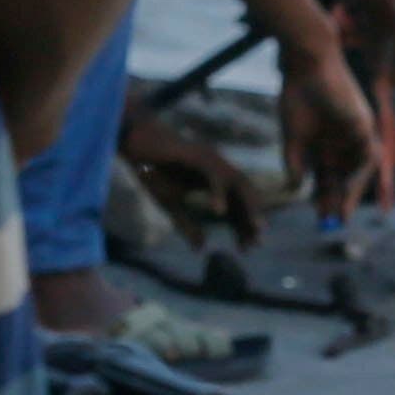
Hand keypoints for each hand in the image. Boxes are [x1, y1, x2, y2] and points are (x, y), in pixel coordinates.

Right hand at [115, 105, 269, 247]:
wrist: (137, 146)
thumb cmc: (154, 172)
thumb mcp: (172, 205)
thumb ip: (187, 225)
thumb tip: (201, 249)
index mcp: (214, 181)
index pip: (235, 203)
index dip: (243, 224)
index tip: (249, 247)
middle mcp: (219, 169)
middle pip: (244, 193)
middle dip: (253, 216)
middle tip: (258, 241)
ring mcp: (212, 160)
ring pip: (238, 183)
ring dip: (248, 205)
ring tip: (254, 228)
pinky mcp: (199, 155)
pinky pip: (214, 176)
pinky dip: (219, 193)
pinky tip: (220, 212)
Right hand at [281, 54, 382, 213]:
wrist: (307, 67)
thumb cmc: (297, 97)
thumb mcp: (293, 137)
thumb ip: (295, 163)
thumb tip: (294, 188)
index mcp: (324, 145)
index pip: (327, 178)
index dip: (324, 198)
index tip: (320, 218)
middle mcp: (341, 142)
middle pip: (344, 178)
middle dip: (339, 200)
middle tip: (332, 222)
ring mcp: (354, 134)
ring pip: (358, 170)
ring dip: (352, 191)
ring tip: (342, 212)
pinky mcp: (364, 124)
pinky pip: (368, 154)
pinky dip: (360, 173)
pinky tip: (349, 188)